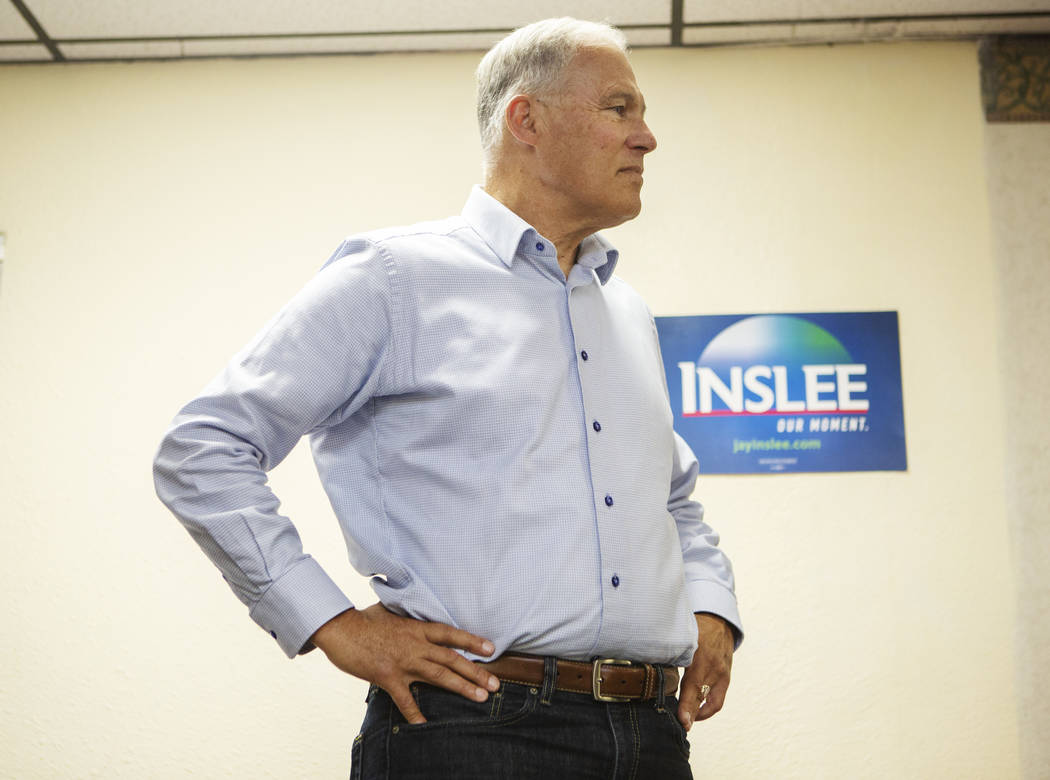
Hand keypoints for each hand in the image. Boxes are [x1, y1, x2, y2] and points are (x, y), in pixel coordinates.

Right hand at [310, 603, 499, 723]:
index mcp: (417, 628)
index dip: (472, 641)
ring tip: (480, 697)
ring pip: (439, 676)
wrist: (340, 628)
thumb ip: (407, 616)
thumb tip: (415, 614)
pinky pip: (405, 700)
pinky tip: (424, 726)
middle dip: (476, 672)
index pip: (451, 634)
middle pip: (452, 659)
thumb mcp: (391, 611)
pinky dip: (415, 714)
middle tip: (495, 684)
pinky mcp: (388, 677)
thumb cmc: (364, 619)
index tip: (491, 649)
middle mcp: (415, 644)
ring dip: (461, 687)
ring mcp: (403, 661)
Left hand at [678, 613, 733, 730]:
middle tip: (680, 726)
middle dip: (690, 714)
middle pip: (701, 697)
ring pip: (712, 702)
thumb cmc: (695, 627)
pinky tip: (694, 714)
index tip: (681, 721)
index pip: (694, 686)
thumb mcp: (681, 635)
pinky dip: (706, 709)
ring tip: (685, 721)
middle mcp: (714, 667)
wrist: (719, 622)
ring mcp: (722, 674)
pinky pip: (718, 700)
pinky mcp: (726, 679)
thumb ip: (668, 650)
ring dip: (698, 714)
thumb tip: (648, 662)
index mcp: (700, 655)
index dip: (687, 706)